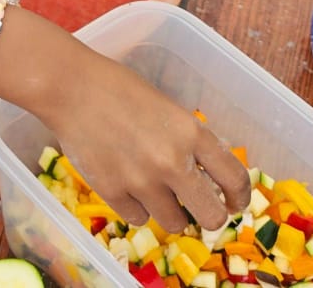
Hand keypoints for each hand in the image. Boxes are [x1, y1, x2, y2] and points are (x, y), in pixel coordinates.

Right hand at [43, 54, 250, 232]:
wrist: (72, 88)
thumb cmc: (121, 90)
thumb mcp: (169, 109)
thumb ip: (189, 141)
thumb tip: (206, 175)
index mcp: (192, 134)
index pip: (234, 178)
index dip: (239, 197)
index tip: (235, 205)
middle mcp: (172, 162)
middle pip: (211, 216)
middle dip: (209, 216)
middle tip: (199, 209)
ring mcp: (141, 181)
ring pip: (174, 223)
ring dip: (170, 212)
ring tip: (156, 193)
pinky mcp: (113, 193)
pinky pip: (139, 218)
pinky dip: (137, 208)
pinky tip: (128, 187)